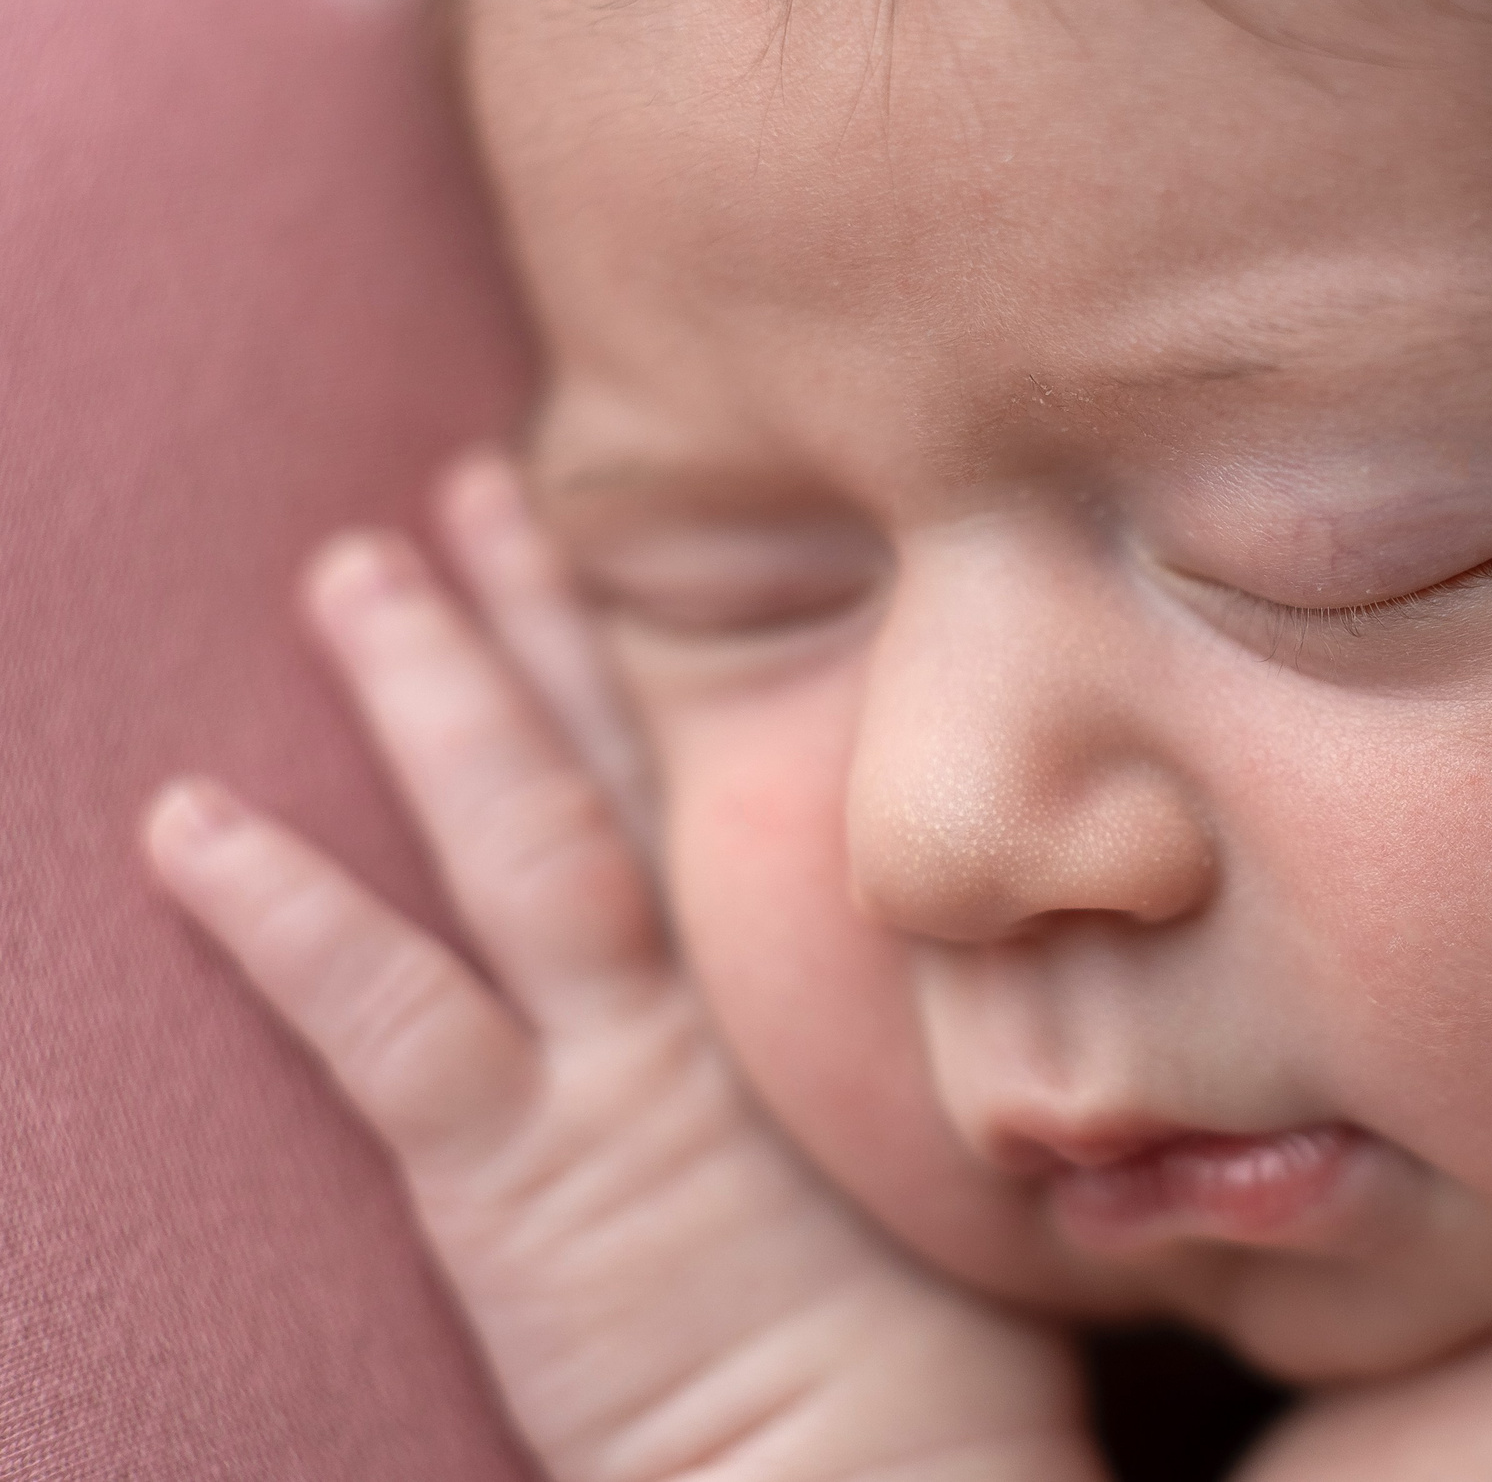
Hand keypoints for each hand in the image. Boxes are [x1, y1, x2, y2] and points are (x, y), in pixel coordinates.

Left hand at [143, 455, 1102, 1481]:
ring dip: (431, 693)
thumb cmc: (938, 1371)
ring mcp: (614, 1082)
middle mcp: (712, 1006)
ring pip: (514, 839)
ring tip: (355, 571)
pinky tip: (187, 825)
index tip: (608, 548)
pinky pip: (389, 1021)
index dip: (656, 661)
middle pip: (613, 766)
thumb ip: (892, 1069)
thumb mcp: (934, 1177)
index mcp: (804, 1000)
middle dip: (538, 620)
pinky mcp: (520, 1184)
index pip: (723, 789)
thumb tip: (908, 980)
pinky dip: (287, 915)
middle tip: (476, 485)